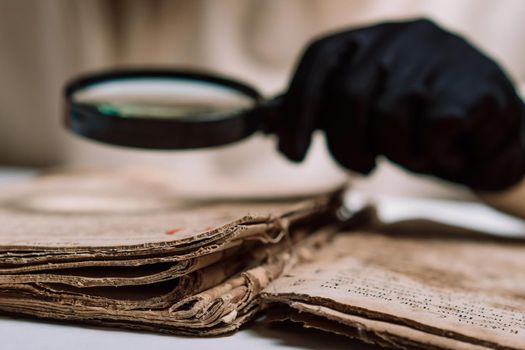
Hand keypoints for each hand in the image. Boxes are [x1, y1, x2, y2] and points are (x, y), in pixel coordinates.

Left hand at [277, 19, 524, 190]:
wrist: (488, 131)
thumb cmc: (417, 122)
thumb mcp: (364, 114)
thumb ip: (323, 112)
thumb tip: (272, 126)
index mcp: (369, 37)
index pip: (319, 59)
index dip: (297, 109)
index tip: (291, 154)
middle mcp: (401, 35)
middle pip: (346, 96)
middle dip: (346, 147)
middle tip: (364, 164)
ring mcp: (439, 54)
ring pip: (387, 119)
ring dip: (396, 152)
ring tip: (415, 149)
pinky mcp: (474, 83)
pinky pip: (429, 131)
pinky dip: (432, 152)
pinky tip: (446, 148)